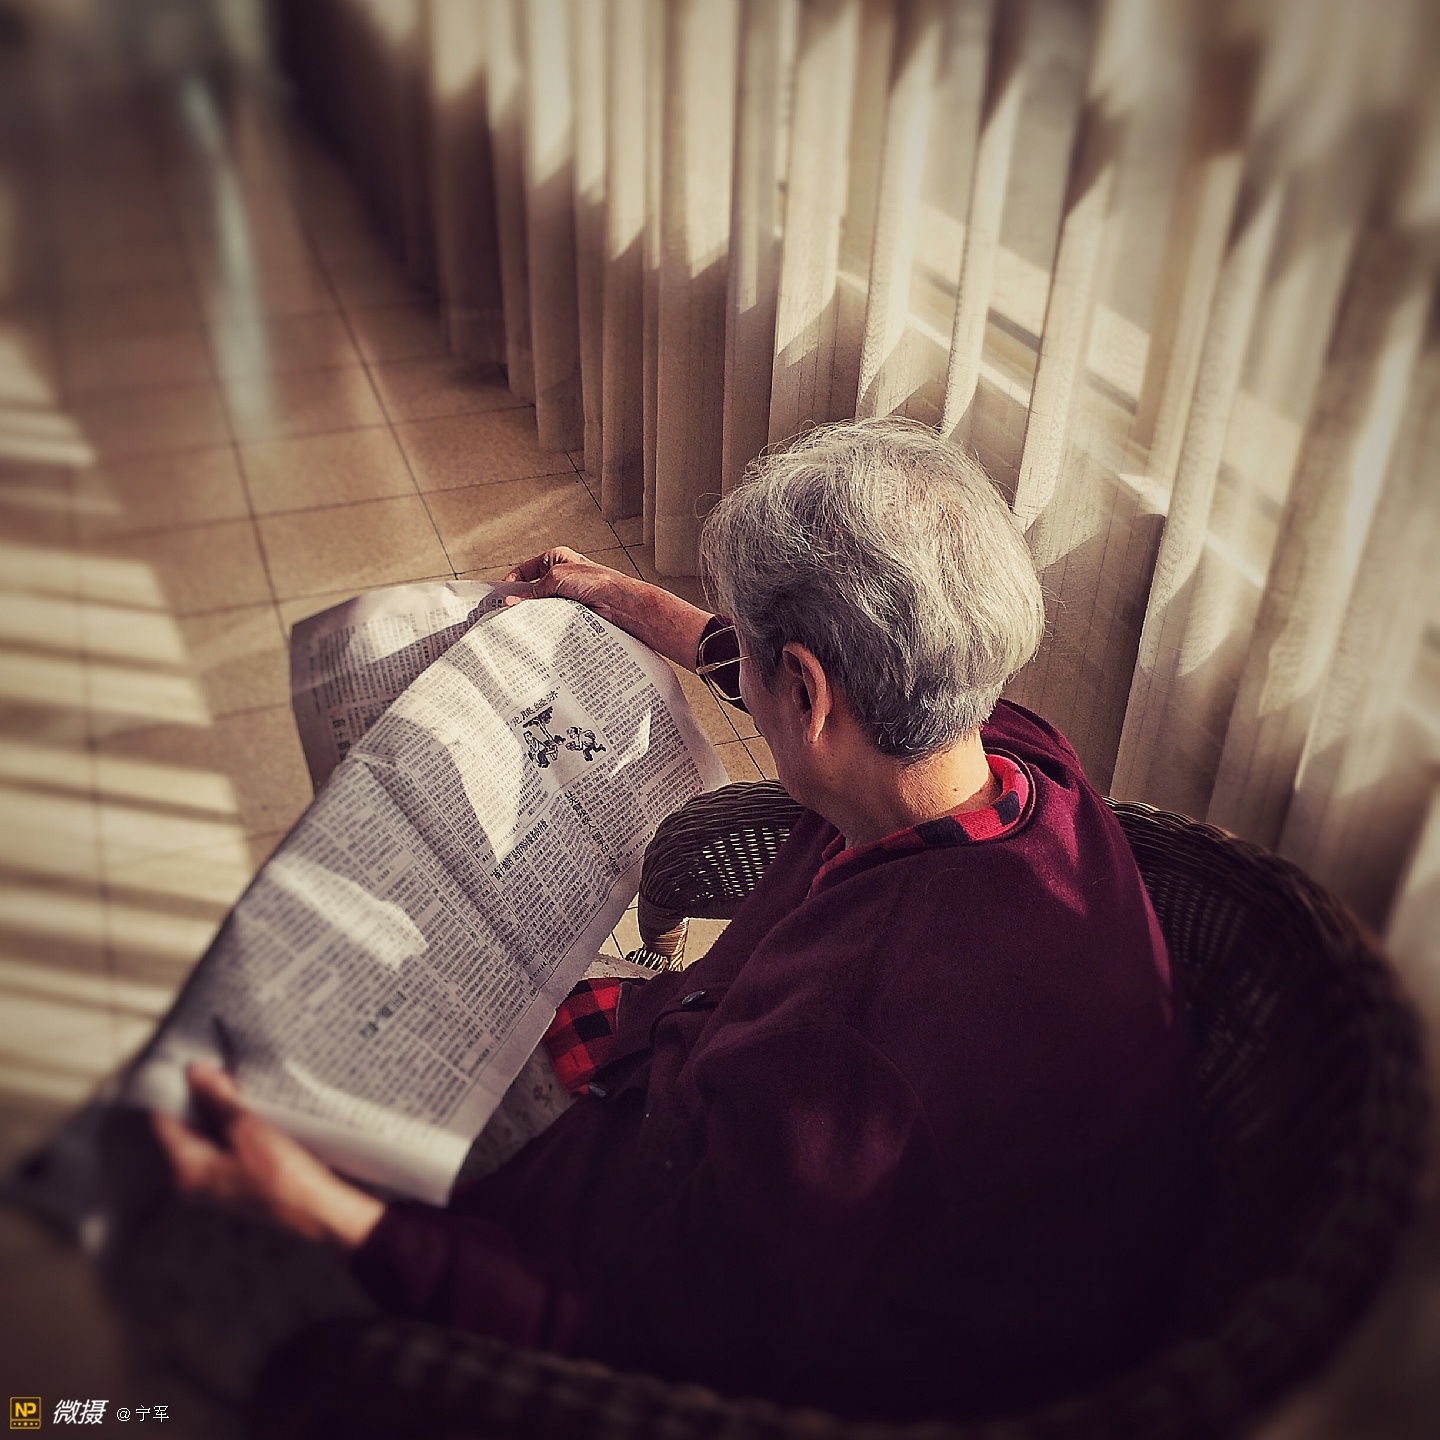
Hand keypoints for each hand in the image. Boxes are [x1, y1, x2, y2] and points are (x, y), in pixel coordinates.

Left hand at [151, 1064, 384, 1250]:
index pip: (163, 1121)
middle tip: (216, 1066)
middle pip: (183, 1127)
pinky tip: (248, 1109)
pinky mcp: (235, 1179)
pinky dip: (230, 1125)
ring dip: (217, 1109)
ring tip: (233, 1082)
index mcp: (186, 1169)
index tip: (190, 1063)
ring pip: (204, 1134)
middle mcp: (192, 1178)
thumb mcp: (247, 1129)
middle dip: (198, 1097)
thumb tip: (194, 1073)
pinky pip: (221, 1144)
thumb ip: (218, 1100)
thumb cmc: (281, 1175)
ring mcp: (214, 1180)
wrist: (315, 1210)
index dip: (174, 1090)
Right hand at [502, 547, 644, 626]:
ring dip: (535, 611)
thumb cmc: (596, 580)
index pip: (526, 569)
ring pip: (542, 603)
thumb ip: (534, 590)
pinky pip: (552, 615)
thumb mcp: (557, 578)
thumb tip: (513, 601)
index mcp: (556, 558)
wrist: (617, 602)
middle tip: (508, 609)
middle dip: (522, 598)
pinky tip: (539, 625)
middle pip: (532, 588)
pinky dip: (545, 620)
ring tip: (522, 619)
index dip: (513, 581)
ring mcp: (566, 593)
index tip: (502, 595)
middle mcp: (561, 575)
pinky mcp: (571, 610)